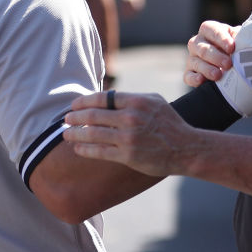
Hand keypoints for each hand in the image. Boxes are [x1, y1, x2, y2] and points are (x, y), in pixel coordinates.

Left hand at [64, 91, 197, 176]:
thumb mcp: (154, 101)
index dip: (83, 102)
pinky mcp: (128, 155)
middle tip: (65, 119)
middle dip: (75, 117)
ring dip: (75, 134)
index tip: (73, 105)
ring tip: (66, 134)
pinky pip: (100, 152)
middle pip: (93, 115)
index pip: (101, 98)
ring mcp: (128, 137)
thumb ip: (131, 97)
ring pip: (93, 134)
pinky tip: (78, 149)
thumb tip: (108, 96)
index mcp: (136, 101)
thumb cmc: (169, 123)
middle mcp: (130, 118)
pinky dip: (85, 150)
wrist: (186, 148)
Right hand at [183, 0, 251, 86]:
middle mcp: (198, 43)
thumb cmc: (237, 50)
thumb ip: (244, 36)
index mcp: (209, 31)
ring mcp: (192, 58)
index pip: (210, 29)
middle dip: (216, 56)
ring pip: (195, 62)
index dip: (220, 38)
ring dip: (207, 68)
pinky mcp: (190, 73)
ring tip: (219, 75)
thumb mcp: (241, 40)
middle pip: (202, 47)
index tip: (232, 47)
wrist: (231, 67)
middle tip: (229, 64)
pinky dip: (194, 79)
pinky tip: (202, 81)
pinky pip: (188, 76)